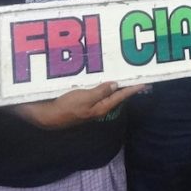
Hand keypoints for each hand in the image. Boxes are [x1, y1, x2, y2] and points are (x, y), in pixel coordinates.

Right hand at [14, 81, 146, 129]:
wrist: (46, 116)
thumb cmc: (65, 108)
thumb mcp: (84, 99)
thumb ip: (100, 92)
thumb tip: (116, 85)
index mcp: (101, 107)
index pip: (120, 96)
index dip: (132, 88)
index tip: (144, 82)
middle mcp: (97, 106)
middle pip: (115, 94)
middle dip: (125, 85)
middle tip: (136, 76)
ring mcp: (89, 104)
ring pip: (106, 92)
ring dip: (114, 84)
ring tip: (123, 74)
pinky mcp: (81, 100)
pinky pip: (95, 90)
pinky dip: (101, 84)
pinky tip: (101, 77)